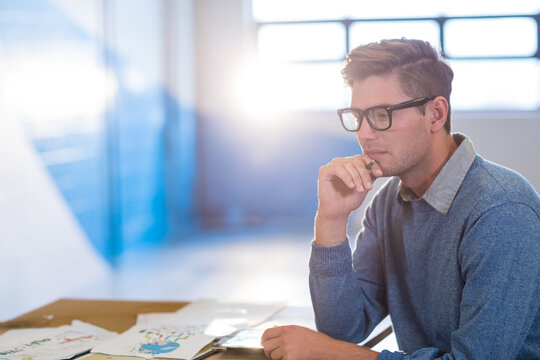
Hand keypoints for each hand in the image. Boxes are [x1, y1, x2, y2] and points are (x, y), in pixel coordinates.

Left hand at [261, 325, 378, 359]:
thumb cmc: (316, 341)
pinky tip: (295, 358)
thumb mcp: (300, 331)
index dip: (264, 340)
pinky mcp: (290, 359)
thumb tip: (273, 337)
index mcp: (288, 329)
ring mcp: (287, 348)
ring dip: (278, 358)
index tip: (265, 344)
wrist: (327, 349)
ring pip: (273, 356)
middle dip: (269, 352)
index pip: (267, 333)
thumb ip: (287, 333)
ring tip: (290, 356)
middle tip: (275, 354)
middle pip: (267, 346)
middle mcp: (286, 337)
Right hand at [317, 155, 381, 219]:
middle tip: (369, 187)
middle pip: (357, 161)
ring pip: (349, 165)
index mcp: (351, 163)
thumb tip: (380, 168)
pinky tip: (351, 186)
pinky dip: (346, 177)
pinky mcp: (324, 170)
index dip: (372, 164)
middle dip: (364, 174)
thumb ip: (370, 175)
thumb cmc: (350, 199)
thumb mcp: (365, 185)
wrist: (338, 212)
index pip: (363, 158)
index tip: (379, 174)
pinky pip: (338, 169)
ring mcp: (332, 165)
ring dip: (356, 177)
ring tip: (360, 189)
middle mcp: (342, 162)